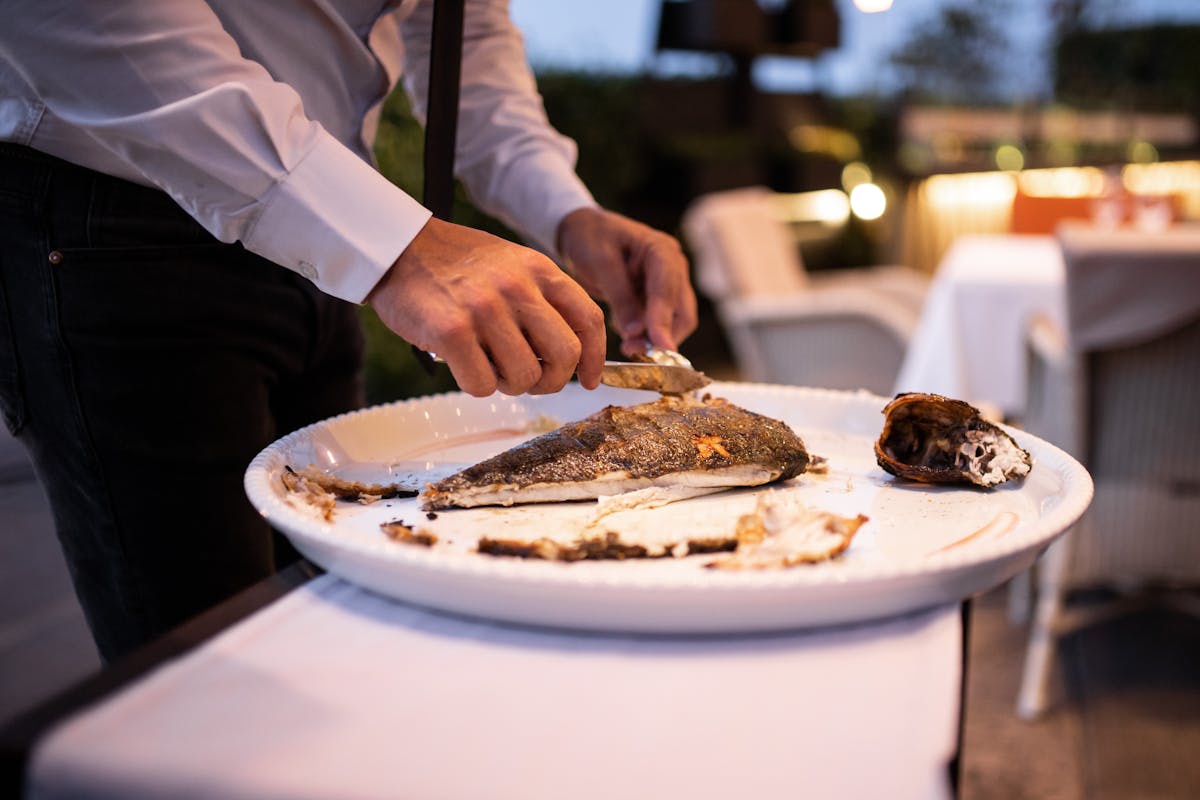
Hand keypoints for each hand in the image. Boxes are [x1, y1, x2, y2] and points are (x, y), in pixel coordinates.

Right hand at [367, 217, 605, 396]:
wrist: (397, 248)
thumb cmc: (454, 264)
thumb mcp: (510, 264)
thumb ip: (541, 299)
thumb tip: (570, 355)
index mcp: (538, 269)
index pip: (589, 319)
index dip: (596, 357)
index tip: (590, 378)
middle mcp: (517, 287)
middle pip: (565, 355)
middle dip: (553, 380)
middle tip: (532, 380)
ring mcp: (485, 309)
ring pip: (525, 377)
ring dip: (509, 384)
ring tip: (488, 364)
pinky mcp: (452, 332)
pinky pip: (483, 385)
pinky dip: (476, 385)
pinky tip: (463, 364)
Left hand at [556, 207, 697, 356]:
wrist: (581, 232)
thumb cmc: (590, 238)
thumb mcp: (601, 264)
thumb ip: (620, 297)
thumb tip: (636, 332)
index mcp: (662, 251)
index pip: (669, 289)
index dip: (664, 320)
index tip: (660, 346)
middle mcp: (673, 268)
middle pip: (682, 311)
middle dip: (663, 335)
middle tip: (634, 351)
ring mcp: (666, 284)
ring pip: (673, 322)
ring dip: (653, 339)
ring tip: (627, 347)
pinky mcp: (655, 298)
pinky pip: (657, 324)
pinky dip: (645, 336)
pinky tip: (627, 337)